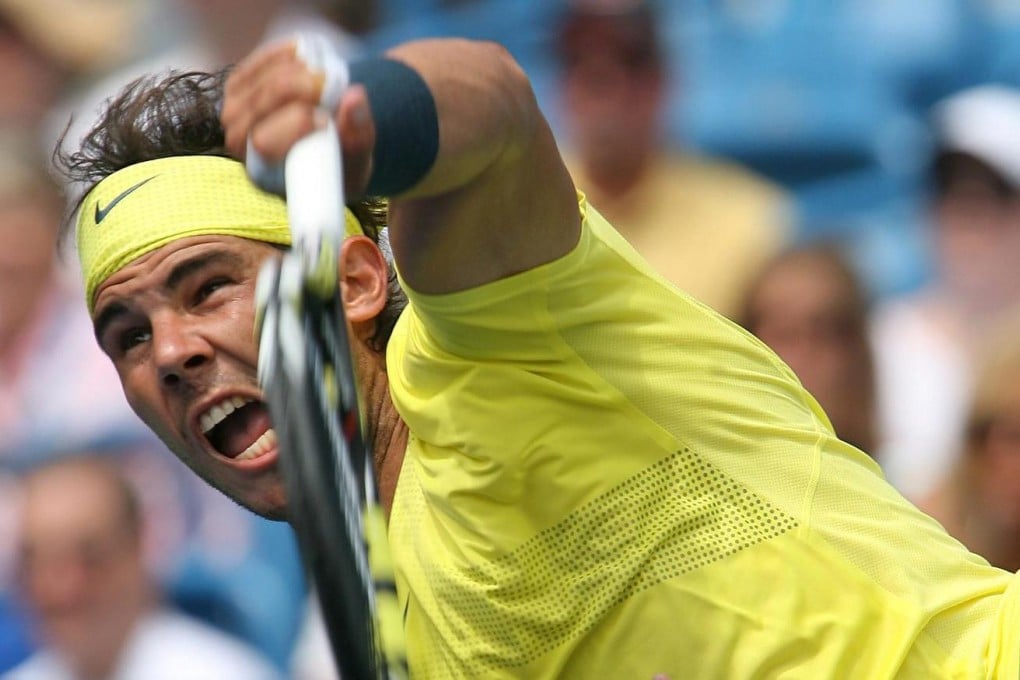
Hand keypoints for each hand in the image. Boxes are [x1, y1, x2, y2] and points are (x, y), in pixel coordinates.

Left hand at [220, 40, 375, 196]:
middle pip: (262, 104)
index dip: (297, 124)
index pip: (264, 143)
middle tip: (334, 86)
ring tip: (327, 75)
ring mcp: (235, 112)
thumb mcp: (357, 162)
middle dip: (301, 88)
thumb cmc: (339, 164)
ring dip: (298, 70)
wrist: (325, 150)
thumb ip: (358, 135)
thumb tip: (354, 96)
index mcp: (264, 173)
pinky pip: (259, 62)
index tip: (327, 120)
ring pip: (264, 79)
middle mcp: (240, 144)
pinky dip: (286, 55)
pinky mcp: (237, 87)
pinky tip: (306, 55)